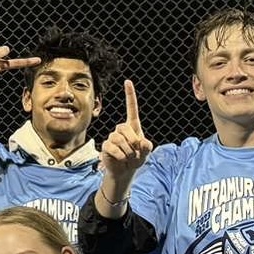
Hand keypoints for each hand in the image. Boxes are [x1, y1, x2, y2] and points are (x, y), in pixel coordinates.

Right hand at [97, 79, 152, 207]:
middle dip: (133, 141)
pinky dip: (121, 155)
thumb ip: (147, 146)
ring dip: (128, 151)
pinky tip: (122, 159)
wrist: (125, 171)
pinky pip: (113, 148)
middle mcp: (121, 129)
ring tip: (129, 157)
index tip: (127, 82)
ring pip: (119, 139)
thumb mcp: (146, 153)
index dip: (129, 95)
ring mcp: (112, 137)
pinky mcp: (106, 146)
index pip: (131, 108)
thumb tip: (141, 142)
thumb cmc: (137, 159)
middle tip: (136, 152)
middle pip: (124, 127)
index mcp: (133, 126)